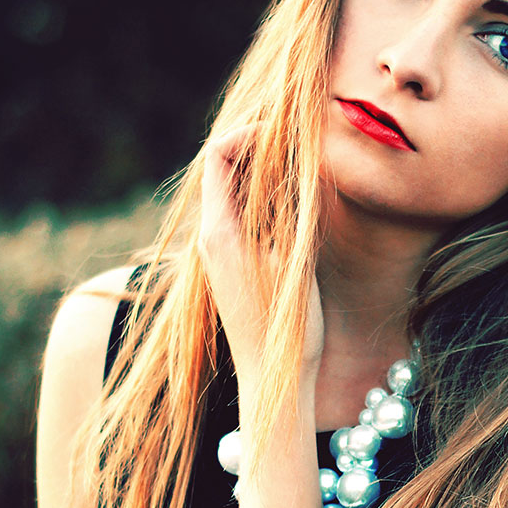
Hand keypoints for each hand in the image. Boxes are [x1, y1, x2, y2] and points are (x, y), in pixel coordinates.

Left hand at [200, 128, 324, 380]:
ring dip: (258, 172)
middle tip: (292, 138)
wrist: (272, 378)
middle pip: (221, 171)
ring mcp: (216, 255)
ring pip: (230, 194)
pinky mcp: (228, 268)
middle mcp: (209, 239)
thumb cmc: (287, 326)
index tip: (282, 128)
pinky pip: (237, 217)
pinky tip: (287, 200)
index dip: (247, 132)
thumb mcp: (295, 260)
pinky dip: (258, 198)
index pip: (217, 156)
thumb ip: (292, 209)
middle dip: (254, 147)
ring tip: (293, 161)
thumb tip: (299, 165)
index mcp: (219, 232)